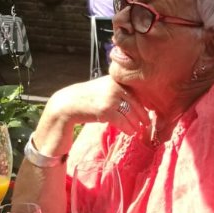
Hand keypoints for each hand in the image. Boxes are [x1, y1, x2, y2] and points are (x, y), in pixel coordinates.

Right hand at [33, 77, 148, 153]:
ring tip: (138, 130)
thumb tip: (137, 102)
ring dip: (136, 124)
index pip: (136, 93)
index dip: (143, 105)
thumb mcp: (103, 89)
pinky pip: (123, 122)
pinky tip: (130, 132)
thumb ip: (118, 91)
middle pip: (136, 104)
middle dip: (142, 116)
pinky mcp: (106, 110)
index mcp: (115, 80)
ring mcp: (110, 98)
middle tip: (147, 124)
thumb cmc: (86, 99)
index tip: (148, 113)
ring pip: (131, 114)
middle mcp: (115, 87)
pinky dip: (128, 128)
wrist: (65, 105)